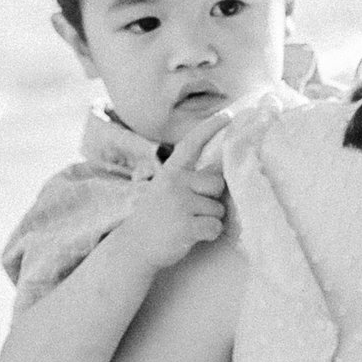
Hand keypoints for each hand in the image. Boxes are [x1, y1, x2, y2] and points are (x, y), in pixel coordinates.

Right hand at [127, 104, 231, 271]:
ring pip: (218, 208)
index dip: (210, 127)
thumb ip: (188, 179)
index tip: (228, 114)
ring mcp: (180, 204)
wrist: (134, 247)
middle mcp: (175, 182)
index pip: (192, 143)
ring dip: (209, 219)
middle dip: (212, 198)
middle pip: (217, 183)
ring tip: (187, 223)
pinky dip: (208, 234)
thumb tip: (220, 172)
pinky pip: (215, 227)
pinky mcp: (186, 226)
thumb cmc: (157, 217)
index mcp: (170, 171)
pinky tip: (190, 235)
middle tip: (192, 209)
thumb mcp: (166, 189)